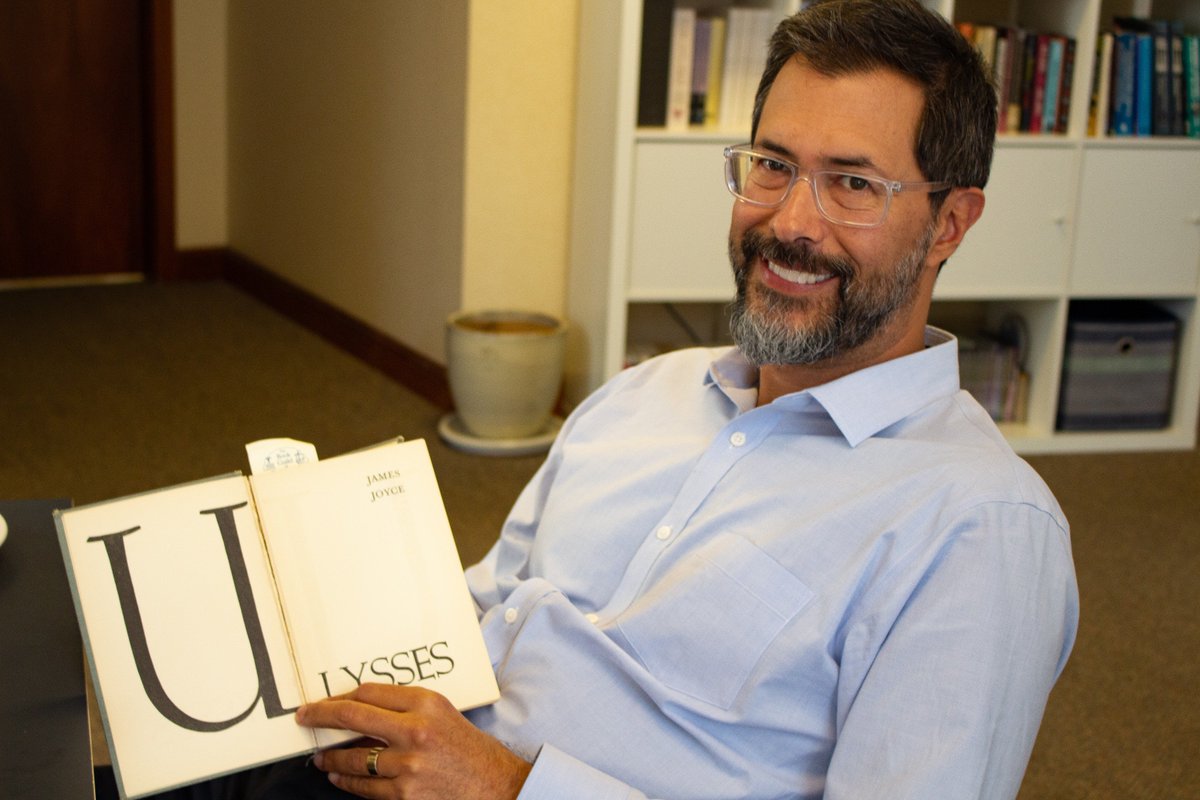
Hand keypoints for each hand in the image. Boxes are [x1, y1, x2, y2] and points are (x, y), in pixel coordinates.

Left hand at [296, 683, 530, 799]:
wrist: (494, 785)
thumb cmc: (468, 748)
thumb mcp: (443, 713)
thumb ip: (406, 706)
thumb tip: (361, 708)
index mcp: (426, 703)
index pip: (370, 691)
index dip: (342, 695)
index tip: (327, 701)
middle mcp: (416, 730)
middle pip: (353, 716)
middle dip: (321, 715)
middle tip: (304, 717)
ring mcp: (408, 764)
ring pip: (354, 756)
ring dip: (331, 755)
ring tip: (321, 756)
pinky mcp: (404, 793)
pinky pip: (364, 785)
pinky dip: (347, 779)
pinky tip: (339, 775)